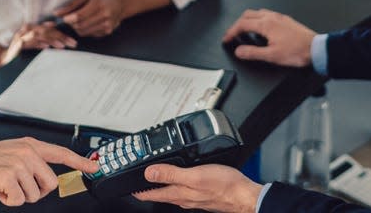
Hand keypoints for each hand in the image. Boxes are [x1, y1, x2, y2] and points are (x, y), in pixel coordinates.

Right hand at [0, 23, 76, 65]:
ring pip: (40, 34)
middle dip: (61, 36)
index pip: (50, 28)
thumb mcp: (35, 46)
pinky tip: (47, 47)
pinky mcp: (18, 44)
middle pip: (47, 30)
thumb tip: (60, 40)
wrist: (4, 61)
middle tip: (73, 43)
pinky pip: (30, 41)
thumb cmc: (21, 54)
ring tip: (63, 46)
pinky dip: (38, 43)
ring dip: (52, 39)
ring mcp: (21, 36)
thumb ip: (45, 41)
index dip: (62, 33)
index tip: (73, 40)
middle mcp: (26, 30)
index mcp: (32, 29)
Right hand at [0, 138, 98, 205]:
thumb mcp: (13, 153)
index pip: (61, 153)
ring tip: (5, 185)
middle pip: (50, 182)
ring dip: (19, 196)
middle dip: (36, 191)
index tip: (94, 167)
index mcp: (30, 145)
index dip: (80, 162)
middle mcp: (27, 152)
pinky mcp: (9, 177)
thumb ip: (32, 161)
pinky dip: (9, 201)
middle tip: (19, 186)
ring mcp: (19, 164)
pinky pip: (20, 200)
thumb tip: (47, 177)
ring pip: (35, 194)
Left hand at [57, 0, 125, 37]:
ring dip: (78, 28)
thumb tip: (56, 13)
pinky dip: (85, 30)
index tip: (64, 18)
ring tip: (80, 20)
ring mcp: (107, 26)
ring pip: (84, 32)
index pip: (80, 16)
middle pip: (80, 26)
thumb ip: (71, 5)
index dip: (69, 19)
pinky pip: (90, 34)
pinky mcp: (107, 32)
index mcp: (99, 4)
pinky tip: (89, 23)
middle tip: (70, 19)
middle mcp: (104, 16)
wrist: (120, 4)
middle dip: (72, 24)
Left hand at [134, 164, 261, 212]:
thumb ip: (171, 174)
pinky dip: (176, 182)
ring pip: (170, 191)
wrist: (244, 196)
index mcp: (178, 193)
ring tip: (154, 175)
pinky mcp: (201, 194)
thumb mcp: (194, 175)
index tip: (126, 185)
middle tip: (137, 178)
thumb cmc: (224, 186)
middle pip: (158, 193)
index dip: (136, 189)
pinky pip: (183, 189)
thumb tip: (149, 173)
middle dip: (146, 186)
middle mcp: (183, 198)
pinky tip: (180, 176)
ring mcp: (192, 197)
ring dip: (161, 183)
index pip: (150, 193)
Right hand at [222, 9, 315, 67]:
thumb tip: (239, 51)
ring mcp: (280, 18)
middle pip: (248, 15)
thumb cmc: (298, 52)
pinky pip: (267, 15)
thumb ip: (252, 53)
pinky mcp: (286, 20)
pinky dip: (259, 20)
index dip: (231, 32)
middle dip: (238, 24)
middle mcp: (272, 18)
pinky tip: (262, 30)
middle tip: (233, 34)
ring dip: (248, 20)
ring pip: (258, 13)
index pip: (242, 24)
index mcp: (266, 25)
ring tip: (245, 31)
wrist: (316, 49)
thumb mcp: (271, 56)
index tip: (226, 39)